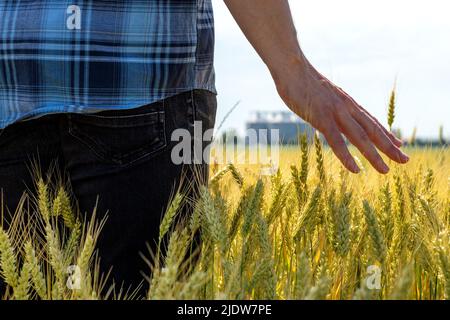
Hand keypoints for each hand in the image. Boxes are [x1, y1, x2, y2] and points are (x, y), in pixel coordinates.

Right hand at [273, 56, 408, 173]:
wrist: (292, 67)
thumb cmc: (301, 80)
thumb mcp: (321, 93)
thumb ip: (328, 104)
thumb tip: (327, 110)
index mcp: (347, 102)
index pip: (371, 120)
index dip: (386, 133)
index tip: (399, 144)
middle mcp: (347, 107)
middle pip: (373, 130)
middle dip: (390, 146)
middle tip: (405, 160)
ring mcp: (335, 112)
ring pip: (360, 137)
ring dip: (374, 155)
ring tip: (386, 170)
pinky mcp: (322, 118)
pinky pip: (337, 141)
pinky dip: (347, 156)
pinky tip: (356, 169)